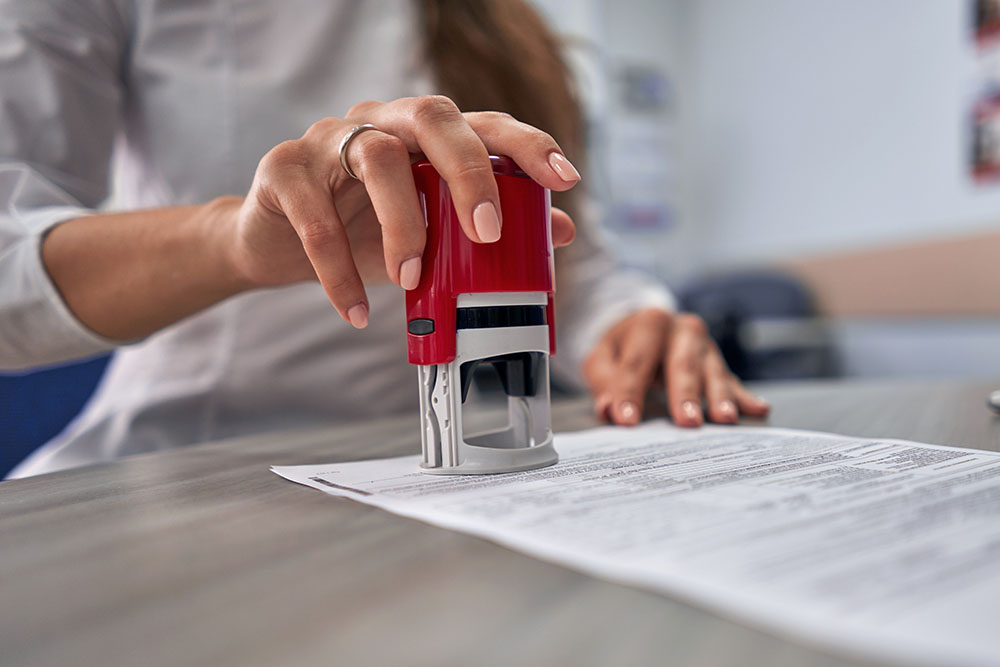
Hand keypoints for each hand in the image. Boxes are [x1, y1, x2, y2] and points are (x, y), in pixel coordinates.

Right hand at [226, 95, 579, 327]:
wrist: (276, 242)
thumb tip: (562, 229)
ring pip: (376, 158)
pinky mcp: (284, 170)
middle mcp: (379, 122)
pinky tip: (356, 311)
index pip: (483, 123)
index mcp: (422, 134)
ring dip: (404, 224)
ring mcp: (327, 140)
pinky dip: (339, 271)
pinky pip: (316, 218)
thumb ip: (489, 227)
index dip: (527, 144)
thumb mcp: (430, 232)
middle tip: (487, 231)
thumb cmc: (361, 230)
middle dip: (469, 172)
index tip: (565, 178)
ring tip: (411, 280)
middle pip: (432, 118)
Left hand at [583, 309, 770, 426]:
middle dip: (685, 394)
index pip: (638, 361)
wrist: (646, 327)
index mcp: (650, 322)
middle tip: (687, 422)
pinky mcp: (718, 363)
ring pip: (712, 372)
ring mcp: (705, 346)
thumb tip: (607, 409)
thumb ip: (604, 382)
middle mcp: (683, 329)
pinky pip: (732, 381)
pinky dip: (744, 397)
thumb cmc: (622, 348)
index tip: (627, 420)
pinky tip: (757, 409)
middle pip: (683, 364)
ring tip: (724, 419)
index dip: (630, 392)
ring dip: (719, 397)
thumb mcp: (602, 358)